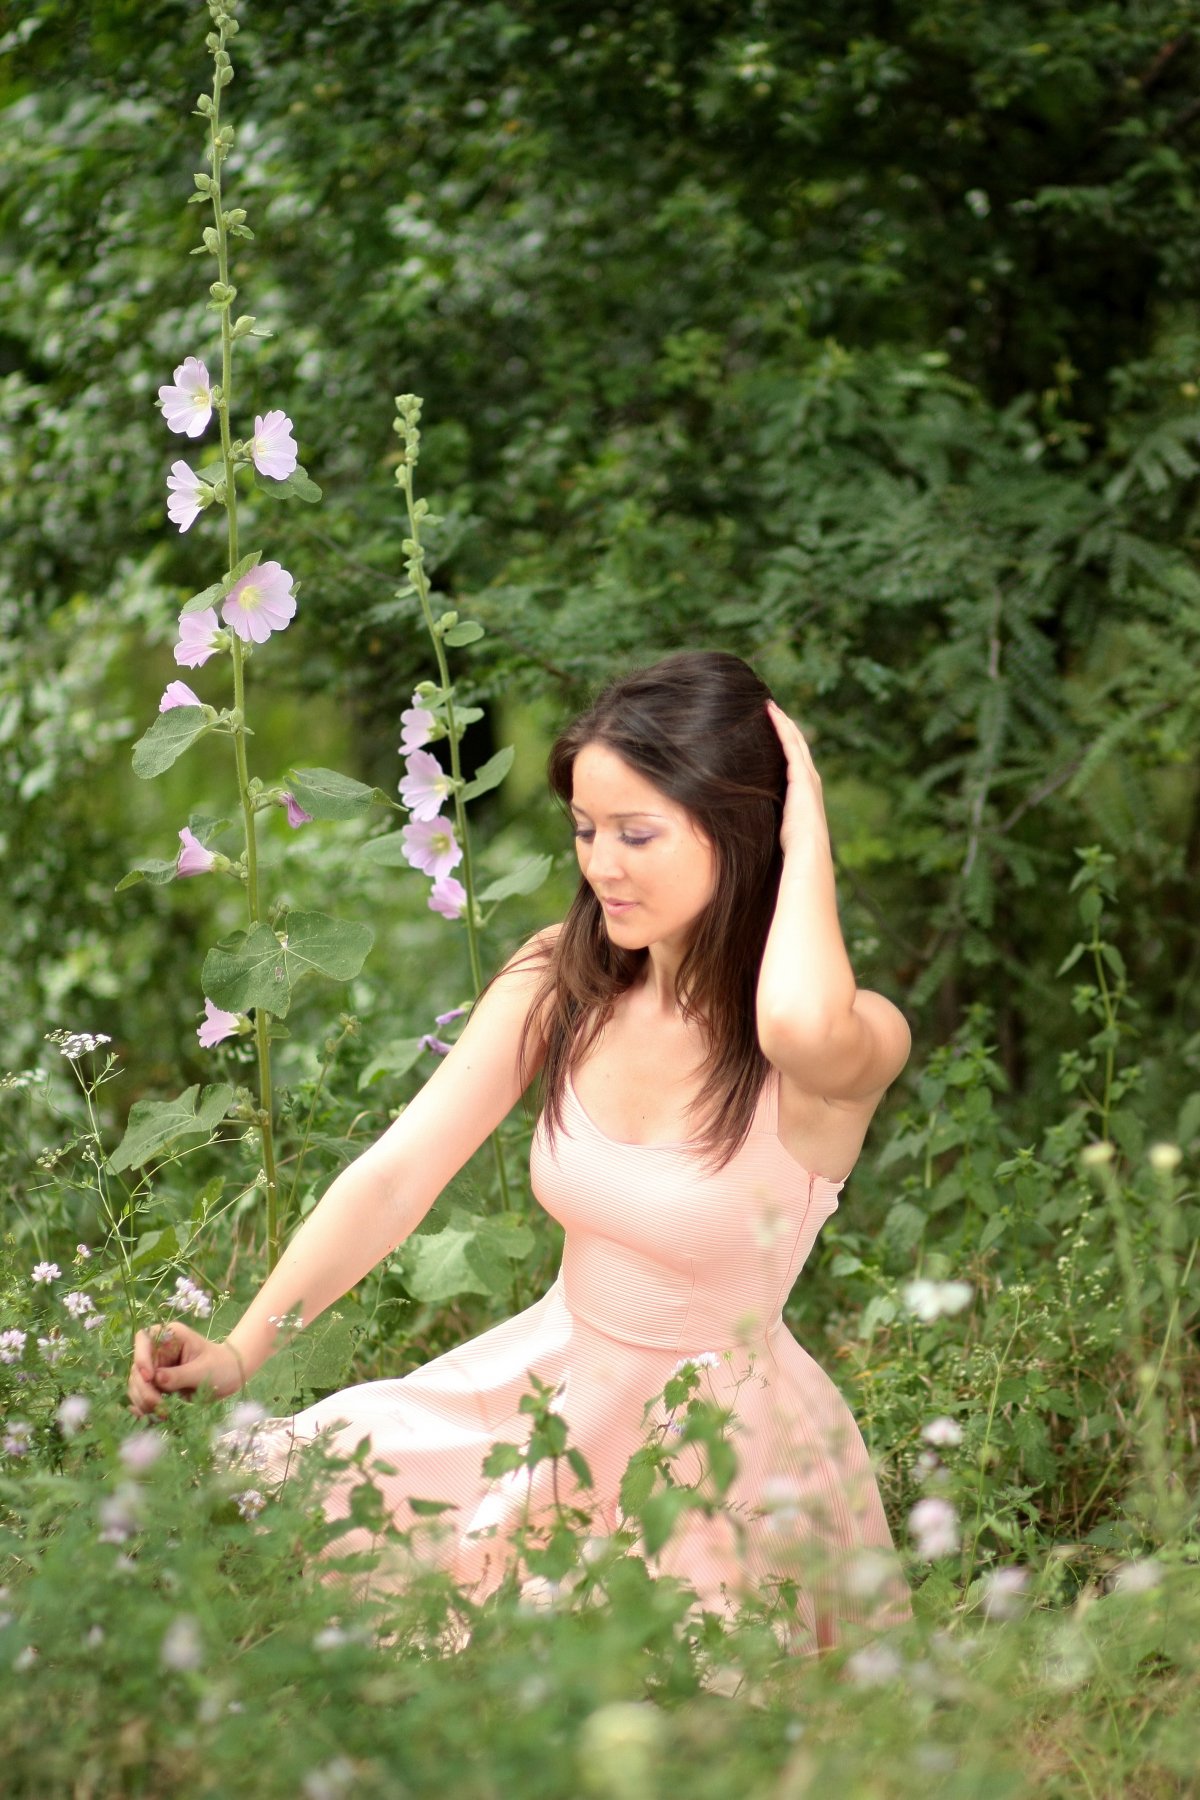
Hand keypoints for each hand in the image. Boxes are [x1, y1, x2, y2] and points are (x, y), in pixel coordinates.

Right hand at [127, 1321, 243, 1415]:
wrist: (231, 1376)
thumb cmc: (222, 1365)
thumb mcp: (204, 1370)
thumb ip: (180, 1375)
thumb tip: (156, 1379)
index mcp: (171, 1336)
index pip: (144, 1338)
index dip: (141, 1356)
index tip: (149, 1377)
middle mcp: (159, 1350)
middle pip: (138, 1367)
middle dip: (144, 1388)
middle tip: (158, 1406)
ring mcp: (156, 1368)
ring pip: (137, 1384)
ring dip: (143, 1400)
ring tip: (161, 1414)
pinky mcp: (157, 1384)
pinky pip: (142, 1395)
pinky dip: (144, 1406)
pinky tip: (151, 1416)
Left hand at [766, 698, 830, 858]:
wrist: (807, 854)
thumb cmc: (792, 851)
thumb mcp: (779, 831)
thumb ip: (770, 821)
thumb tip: (747, 826)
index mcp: (805, 793)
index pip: (795, 762)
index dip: (785, 745)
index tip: (772, 731)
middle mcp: (810, 781)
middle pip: (798, 746)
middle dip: (786, 727)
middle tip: (771, 709)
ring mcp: (807, 776)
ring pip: (795, 740)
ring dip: (783, 722)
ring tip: (770, 706)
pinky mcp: (801, 775)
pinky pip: (790, 744)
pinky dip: (781, 726)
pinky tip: (771, 713)